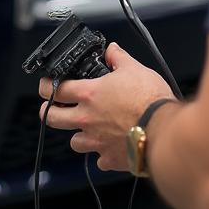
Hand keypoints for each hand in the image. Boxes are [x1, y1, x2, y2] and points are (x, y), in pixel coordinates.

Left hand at [38, 44, 174, 171]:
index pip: (58, 90)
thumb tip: (112, 50)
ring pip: (74, 142)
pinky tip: (107, 148)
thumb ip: (118, 57)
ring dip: (76, 135)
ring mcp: (96, 141)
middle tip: (49, 108)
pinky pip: (99, 159)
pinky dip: (101, 154)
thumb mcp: (134, 68)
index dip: (46, 86)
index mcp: (91, 95)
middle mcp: (88, 119)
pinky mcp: (109, 159)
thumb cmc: (149, 99)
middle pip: (53, 118)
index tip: (45, 85)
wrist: (162, 130)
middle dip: (47, 112)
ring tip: (82, 129)